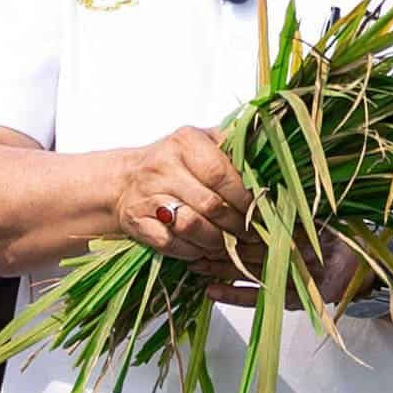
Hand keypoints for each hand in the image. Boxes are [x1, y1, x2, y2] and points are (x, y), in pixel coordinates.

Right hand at [113, 127, 253, 271]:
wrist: (122, 180)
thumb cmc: (173, 163)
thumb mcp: (202, 143)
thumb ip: (232, 148)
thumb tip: (270, 159)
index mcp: (185, 142)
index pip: (221, 173)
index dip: (244, 197)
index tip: (258, 209)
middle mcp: (163, 166)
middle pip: (210, 204)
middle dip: (235, 224)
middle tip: (249, 233)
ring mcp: (148, 196)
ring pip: (191, 226)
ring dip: (215, 240)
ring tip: (227, 242)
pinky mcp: (137, 223)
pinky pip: (171, 243)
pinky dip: (191, 250)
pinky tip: (201, 247)